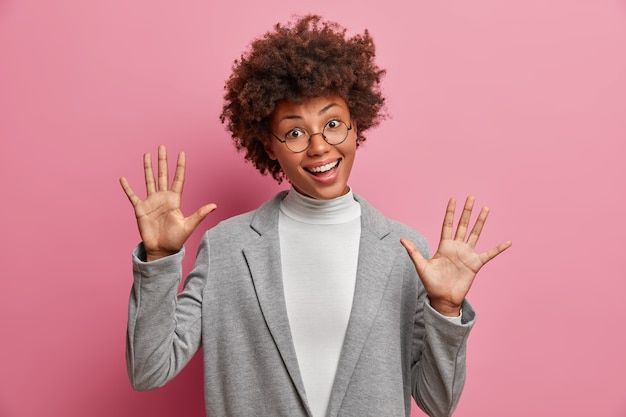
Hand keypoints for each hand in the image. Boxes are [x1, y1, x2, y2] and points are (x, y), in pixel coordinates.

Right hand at [119, 145, 216, 260]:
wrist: (162, 250)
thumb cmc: (176, 240)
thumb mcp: (189, 226)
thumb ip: (200, 214)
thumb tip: (215, 205)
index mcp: (175, 200)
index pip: (178, 179)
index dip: (179, 166)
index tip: (181, 152)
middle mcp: (163, 198)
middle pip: (163, 175)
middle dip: (162, 160)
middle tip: (162, 146)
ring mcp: (151, 202)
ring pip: (149, 180)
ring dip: (147, 167)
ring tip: (146, 154)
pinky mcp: (140, 209)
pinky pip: (132, 196)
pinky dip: (127, 188)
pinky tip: (123, 178)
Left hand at [401, 196, 510, 316]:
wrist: (443, 299)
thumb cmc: (431, 283)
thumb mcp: (421, 266)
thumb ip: (413, 252)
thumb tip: (402, 239)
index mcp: (444, 246)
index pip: (447, 224)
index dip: (450, 212)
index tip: (453, 199)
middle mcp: (457, 247)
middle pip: (463, 225)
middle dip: (466, 211)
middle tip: (471, 197)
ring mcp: (467, 254)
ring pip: (475, 234)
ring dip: (481, 221)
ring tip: (486, 208)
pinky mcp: (475, 264)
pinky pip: (489, 254)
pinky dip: (499, 248)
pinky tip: (508, 242)